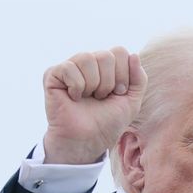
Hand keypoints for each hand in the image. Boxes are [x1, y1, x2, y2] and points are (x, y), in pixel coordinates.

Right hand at [42, 47, 146, 164]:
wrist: (88, 140)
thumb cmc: (108, 122)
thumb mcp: (132, 101)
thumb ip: (139, 78)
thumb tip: (133, 54)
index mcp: (106, 66)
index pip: (119, 52)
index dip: (123, 75)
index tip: (117, 94)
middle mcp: (89, 63)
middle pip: (106, 55)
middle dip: (109, 82)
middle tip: (101, 98)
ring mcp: (71, 67)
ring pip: (87, 58)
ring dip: (93, 84)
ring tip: (88, 97)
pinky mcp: (53, 74)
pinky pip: (69, 68)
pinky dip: (76, 86)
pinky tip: (73, 97)